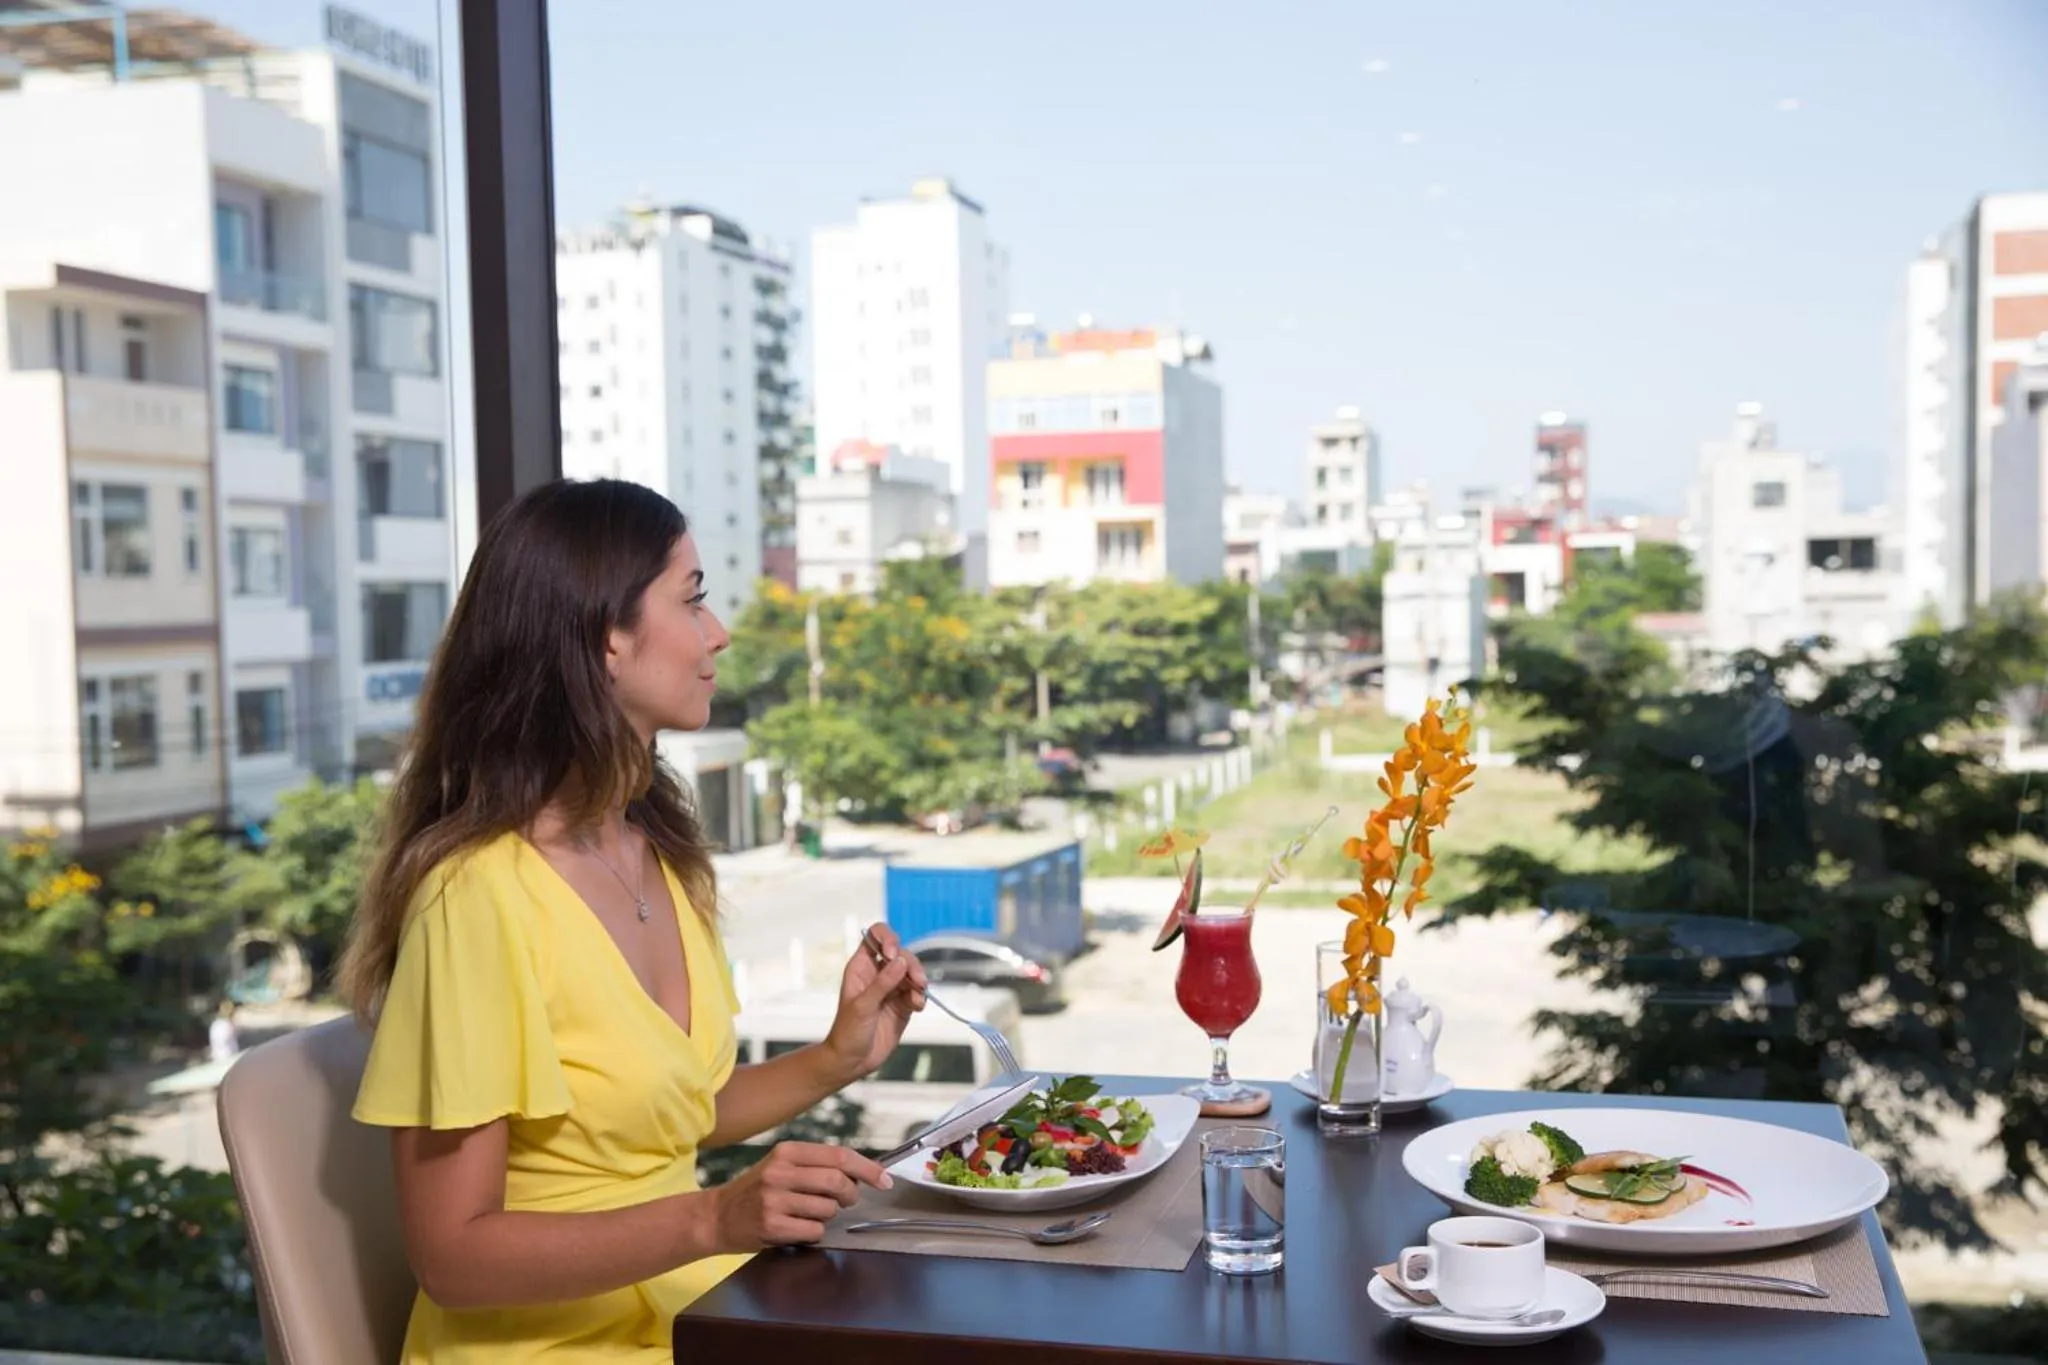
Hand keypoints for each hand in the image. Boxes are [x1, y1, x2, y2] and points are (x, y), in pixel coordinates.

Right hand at [711, 1142, 892, 1250]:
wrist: (717, 1216)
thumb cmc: (757, 1191)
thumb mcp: (782, 1166)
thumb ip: (817, 1165)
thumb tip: (862, 1174)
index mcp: (788, 1151)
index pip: (840, 1156)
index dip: (868, 1169)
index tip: (884, 1180)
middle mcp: (780, 1171)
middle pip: (837, 1181)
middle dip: (850, 1195)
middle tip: (845, 1201)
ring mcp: (774, 1199)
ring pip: (827, 1209)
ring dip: (826, 1215)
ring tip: (804, 1213)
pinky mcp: (771, 1225)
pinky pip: (814, 1231)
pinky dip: (812, 1233)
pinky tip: (794, 1228)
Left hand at [823, 922, 926, 1080]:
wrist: (853, 1061)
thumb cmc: (848, 1031)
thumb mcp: (863, 1006)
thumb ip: (882, 983)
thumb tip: (901, 961)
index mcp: (861, 967)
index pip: (876, 937)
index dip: (888, 939)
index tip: (893, 955)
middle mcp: (878, 974)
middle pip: (901, 954)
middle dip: (911, 964)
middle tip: (916, 982)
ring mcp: (891, 989)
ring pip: (912, 972)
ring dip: (919, 980)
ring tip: (918, 997)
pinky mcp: (903, 1004)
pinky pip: (917, 992)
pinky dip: (920, 996)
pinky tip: (917, 1007)